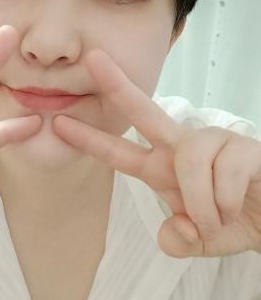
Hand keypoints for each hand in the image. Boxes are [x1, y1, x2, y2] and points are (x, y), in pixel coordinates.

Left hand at [52, 49, 260, 257]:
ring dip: (200, 200)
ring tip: (214, 220)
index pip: (120, 153)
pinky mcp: (244, 148)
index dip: (90, 139)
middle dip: (117, 86)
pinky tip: (234, 206)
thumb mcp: (201, 240)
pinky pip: (222, 171)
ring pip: (189, 156)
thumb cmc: (235, 219)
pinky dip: (223, 202)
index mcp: (163, 169)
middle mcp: (183, 150)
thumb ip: (179, 241)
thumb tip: (175, 232)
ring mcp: (214, 144)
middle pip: (145, 112)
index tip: (58, 124)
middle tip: (92, 58)